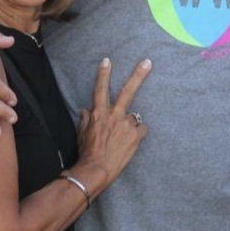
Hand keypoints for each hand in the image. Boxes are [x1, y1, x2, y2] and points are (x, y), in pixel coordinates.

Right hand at [75, 58, 151, 190]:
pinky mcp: (136, 135)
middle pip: (128, 90)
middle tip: (148, 62)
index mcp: (99, 113)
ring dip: (129, 126)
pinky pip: (141, 131)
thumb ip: (86, 119)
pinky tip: (129, 144)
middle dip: (138, 75)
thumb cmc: (87, 153)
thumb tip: (85, 110)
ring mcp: (127, 124)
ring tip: (121, 141)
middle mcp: (114, 115)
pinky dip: (137, 136)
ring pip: (133, 118)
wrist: (96, 170)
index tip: (107, 60)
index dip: (103, 74)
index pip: (100, 89)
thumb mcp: (81, 134)